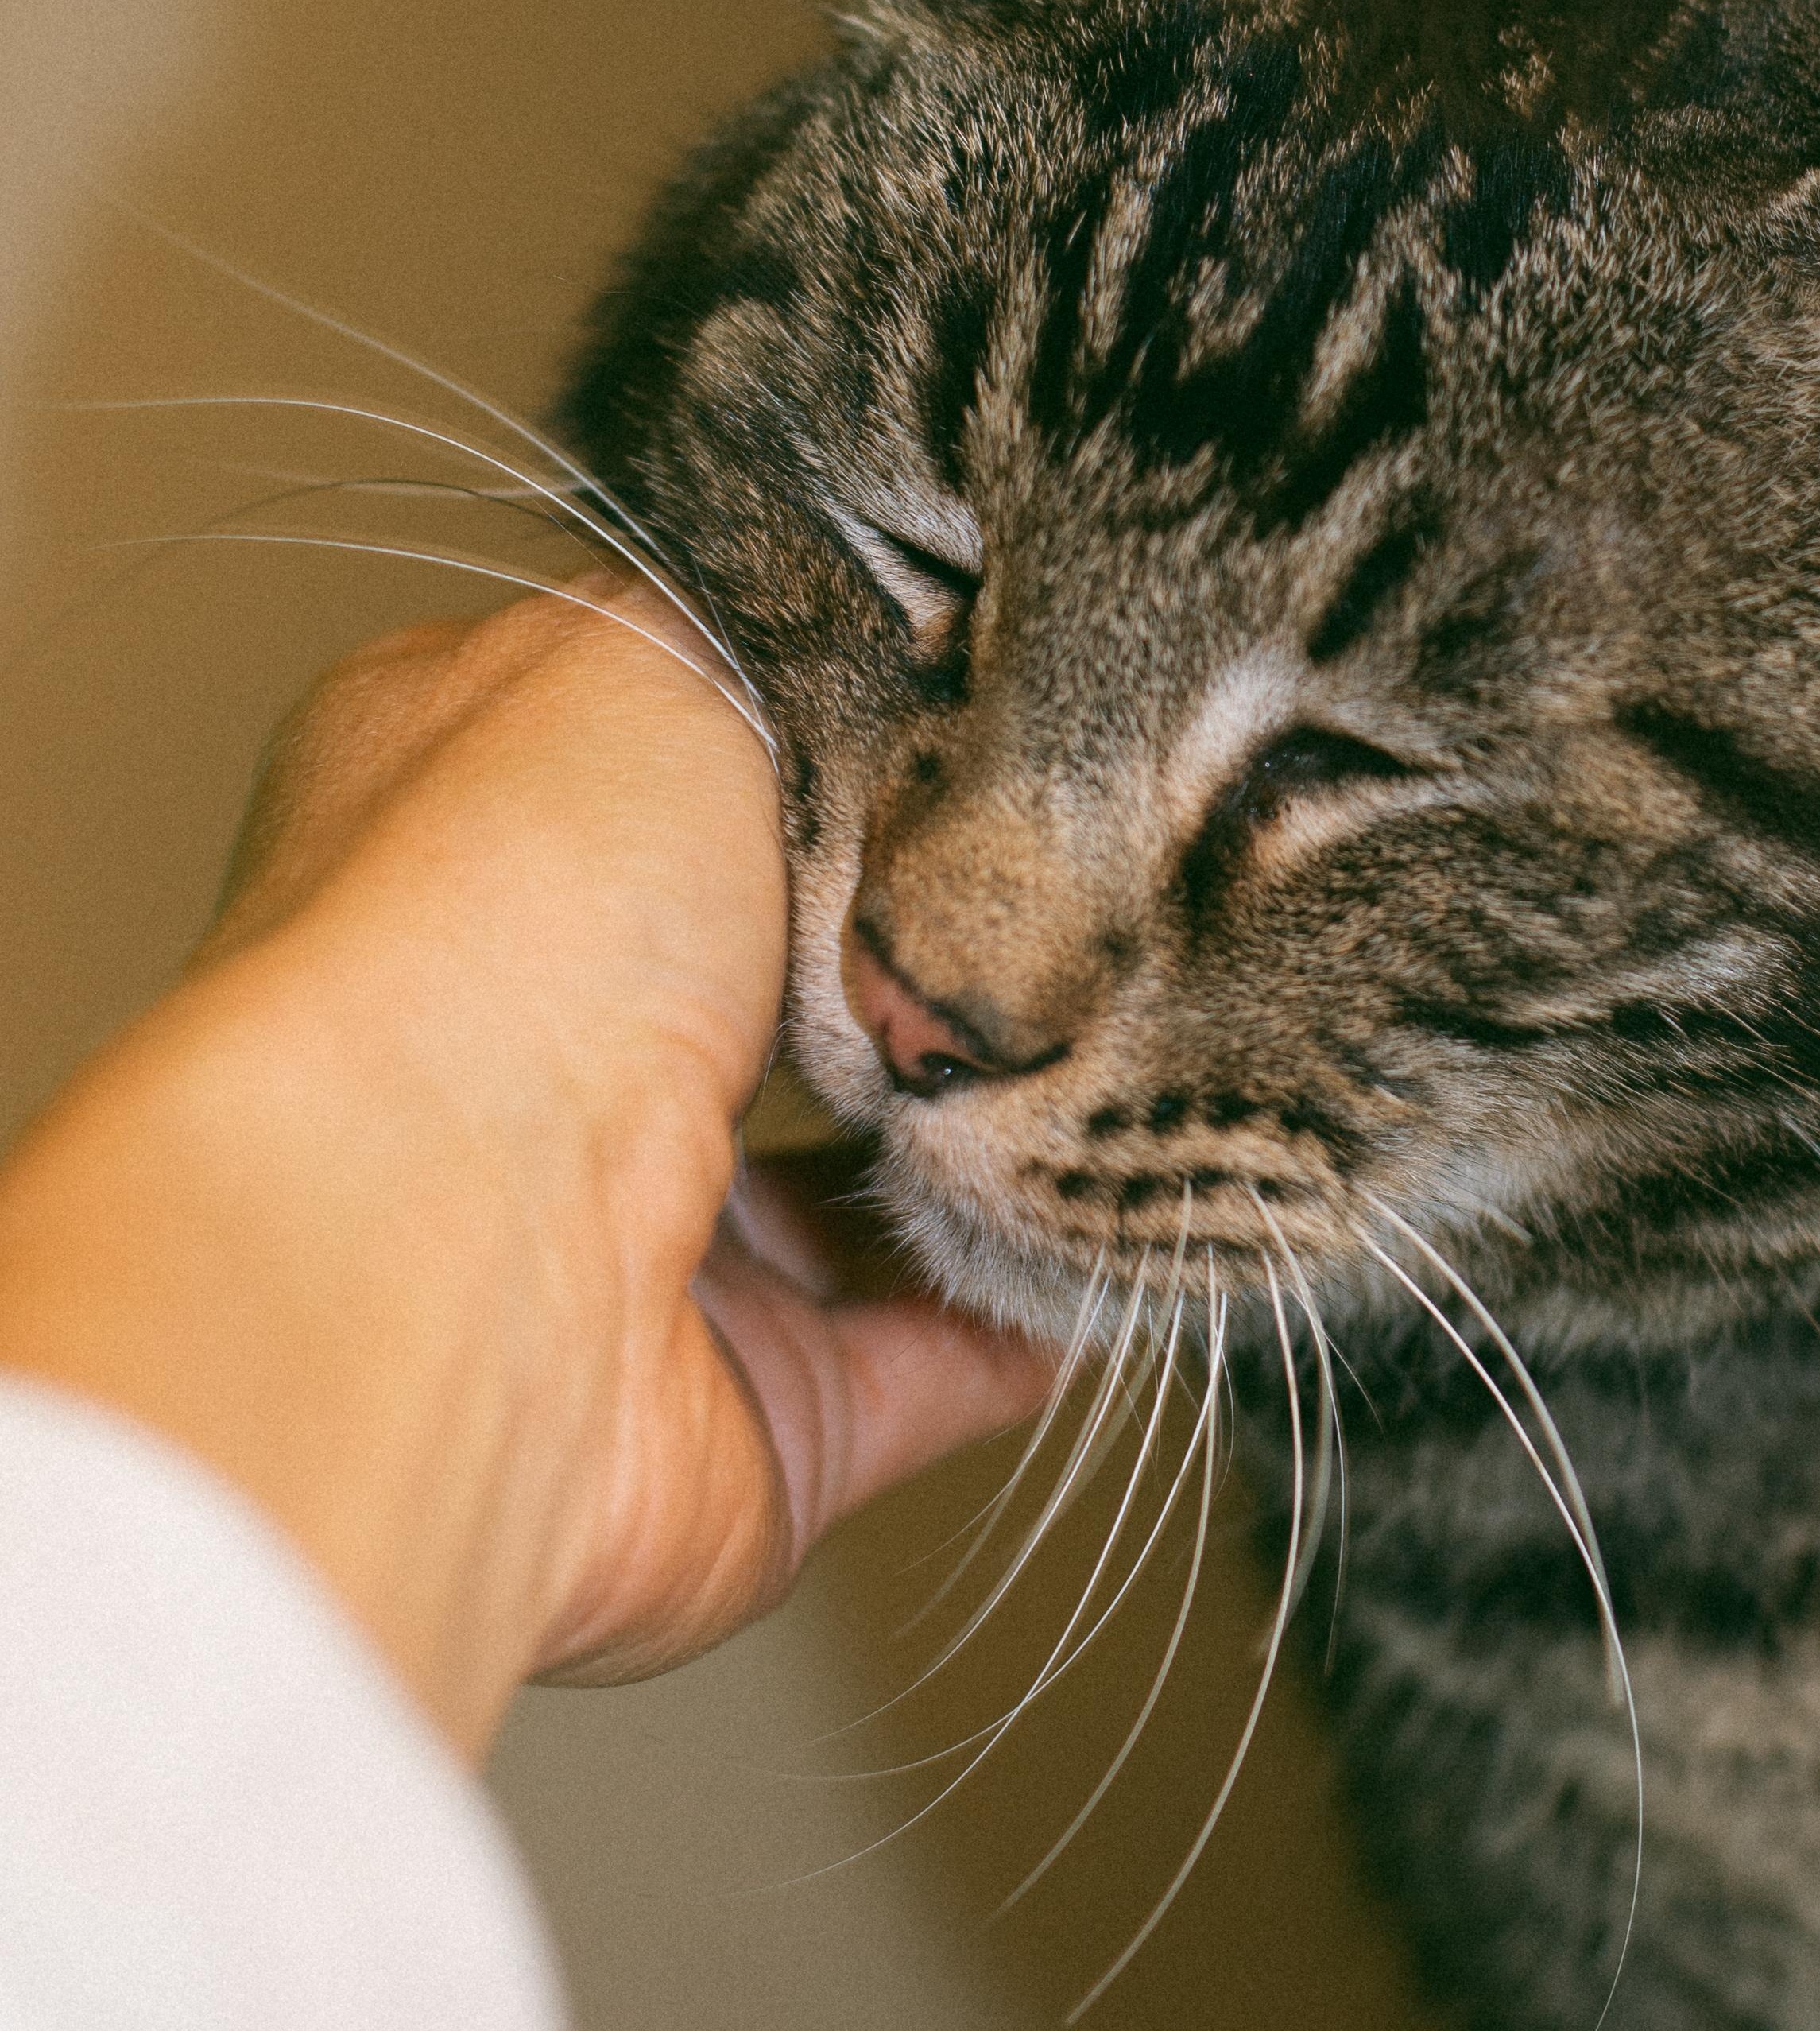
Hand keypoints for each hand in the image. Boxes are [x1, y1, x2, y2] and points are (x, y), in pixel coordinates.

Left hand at [0, 587, 1056, 1758]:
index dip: (858, 732)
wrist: (452, 1261)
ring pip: (887, 1173)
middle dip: (965, 944)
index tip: (1015, 722)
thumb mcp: (659, 643)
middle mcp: (548, 1034)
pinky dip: (1050, 1299)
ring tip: (1157, 1048)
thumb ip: (797, 629)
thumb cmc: (498, 926)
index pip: (692, 760)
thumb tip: (904, 638)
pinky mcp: (748, 1401)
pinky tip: (1153, 1219)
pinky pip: (948, 1350)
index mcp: (486, 830)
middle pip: (812, 972)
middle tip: (1105, 896)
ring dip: (1023, 1125)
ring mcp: (642, 1234)